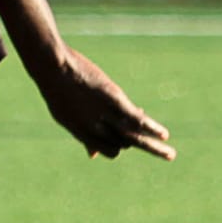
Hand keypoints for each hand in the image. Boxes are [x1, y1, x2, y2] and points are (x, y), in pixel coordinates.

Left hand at [35, 48, 175, 160]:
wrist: (51, 66)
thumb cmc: (57, 90)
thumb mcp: (66, 117)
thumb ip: (84, 136)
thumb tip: (92, 156)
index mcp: (81, 133)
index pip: (110, 148)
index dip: (121, 145)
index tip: (129, 135)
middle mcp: (94, 127)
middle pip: (125, 144)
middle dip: (143, 145)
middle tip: (167, 154)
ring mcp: (104, 114)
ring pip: (133, 137)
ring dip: (153, 145)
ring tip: (170, 154)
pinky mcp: (113, 99)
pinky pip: (135, 118)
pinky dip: (151, 127)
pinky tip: (164, 134)